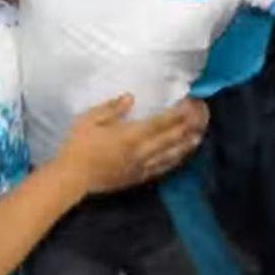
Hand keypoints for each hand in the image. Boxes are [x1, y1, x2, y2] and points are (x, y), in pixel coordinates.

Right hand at [55, 95, 209, 193]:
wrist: (72, 177)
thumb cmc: (77, 145)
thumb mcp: (88, 119)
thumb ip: (111, 108)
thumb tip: (131, 97)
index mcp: (130, 134)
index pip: (162, 122)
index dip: (179, 112)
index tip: (191, 101)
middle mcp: (142, 151)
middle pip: (172, 137)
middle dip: (189, 124)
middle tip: (202, 114)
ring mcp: (142, 166)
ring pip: (172, 154)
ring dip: (187, 144)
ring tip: (200, 134)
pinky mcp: (138, 177)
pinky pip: (162, 168)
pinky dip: (175, 160)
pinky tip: (182, 156)